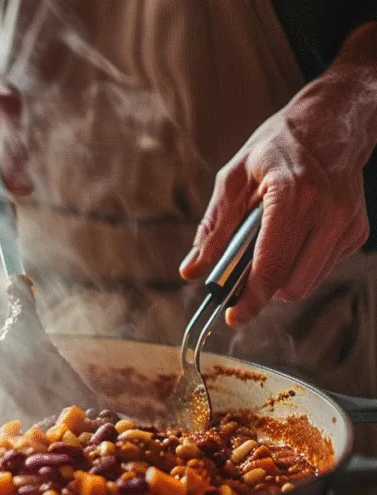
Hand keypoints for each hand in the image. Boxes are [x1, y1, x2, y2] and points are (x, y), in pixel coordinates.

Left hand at [180, 73, 372, 325]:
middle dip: (260, 291)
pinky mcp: (356, 230)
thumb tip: (191, 270)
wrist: (332, 124)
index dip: (250, 298)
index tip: (233, 316)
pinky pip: (320, 269)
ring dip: (279, 280)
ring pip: (306, 282)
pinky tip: (290, 240)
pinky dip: (298, 266)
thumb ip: (213, 229)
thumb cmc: (277, 147)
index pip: (270, 264)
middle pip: (290, 283)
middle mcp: (326, 209)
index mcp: (291, 193)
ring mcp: (346, 221)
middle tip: (239, 280)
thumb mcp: (233, 179)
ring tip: (264, 252)